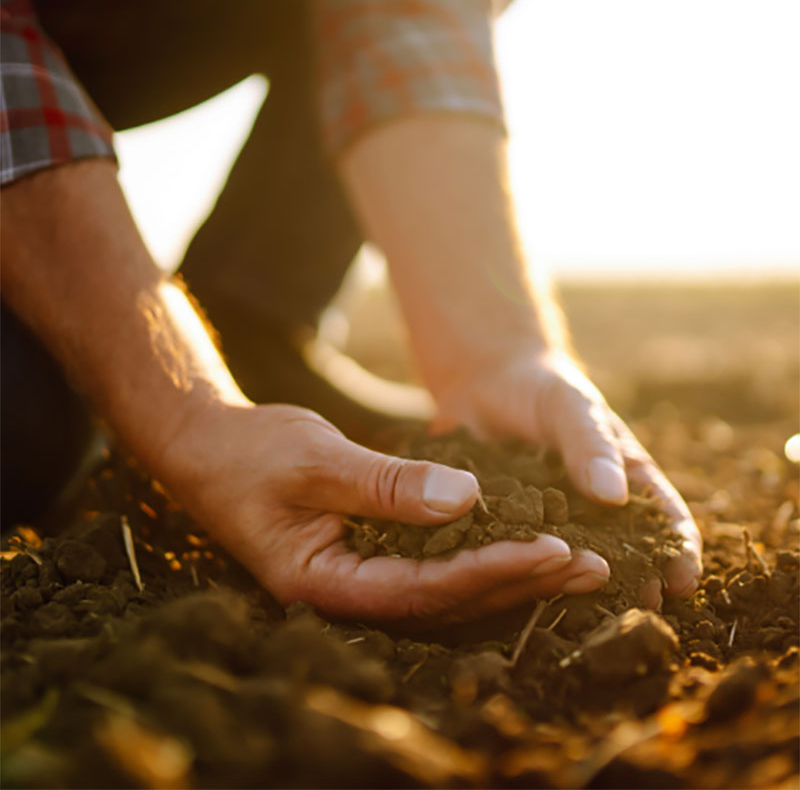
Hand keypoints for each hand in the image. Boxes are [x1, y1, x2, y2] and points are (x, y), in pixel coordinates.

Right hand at [157, 402, 610, 621]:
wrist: (208, 448)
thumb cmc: (250, 453)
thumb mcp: (314, 460)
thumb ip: (386, 484)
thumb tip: (469, 498)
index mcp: (325, 584)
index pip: (424, 589)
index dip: (492, 571)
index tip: (553, 549)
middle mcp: (347, 595)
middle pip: (447, 602)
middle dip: (519, 582)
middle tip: (590, 565)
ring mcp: (359, 579)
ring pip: (448, 590)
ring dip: (511, 575)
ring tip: (578, 562)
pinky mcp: (370, 557)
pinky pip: (435, 566)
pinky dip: (482, 555)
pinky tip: (525, 544)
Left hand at [433, 349, 702, 606]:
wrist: (485, 381)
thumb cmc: (543, 389)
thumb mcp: (571, 408)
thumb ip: (590, 445)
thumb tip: (614, 497)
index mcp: (622, 476)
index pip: (662, 518)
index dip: (677, 551)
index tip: (682, 582)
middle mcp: (591, 506)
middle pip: (622, 553)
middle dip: (635, 583)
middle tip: (638, 613)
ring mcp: (550, 519)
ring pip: (571, 560)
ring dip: (580, 586)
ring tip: (587, 616)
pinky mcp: (507, 525)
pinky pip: (518, 552)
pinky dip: (524, 572)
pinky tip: (521, 593)